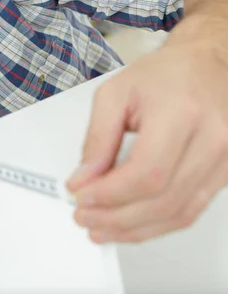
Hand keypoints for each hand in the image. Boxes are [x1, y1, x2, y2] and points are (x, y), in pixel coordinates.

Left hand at [66, 28, 227, 243]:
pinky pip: (191, 211)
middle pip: (162, 199)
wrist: (206, 64)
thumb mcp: (115, 94)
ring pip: (178, 212)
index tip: (81, 197)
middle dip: (116, 217)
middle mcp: (211, 138)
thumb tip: (83, 179)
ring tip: (101, 229)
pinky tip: (131, 226)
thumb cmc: (164, 75)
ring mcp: (224, 159)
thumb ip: (97, 138)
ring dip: (134, 229)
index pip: (146, 172)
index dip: (109, 193)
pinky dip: (157, 224)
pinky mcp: (224, 174)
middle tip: (84, 217)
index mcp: (181, 113)